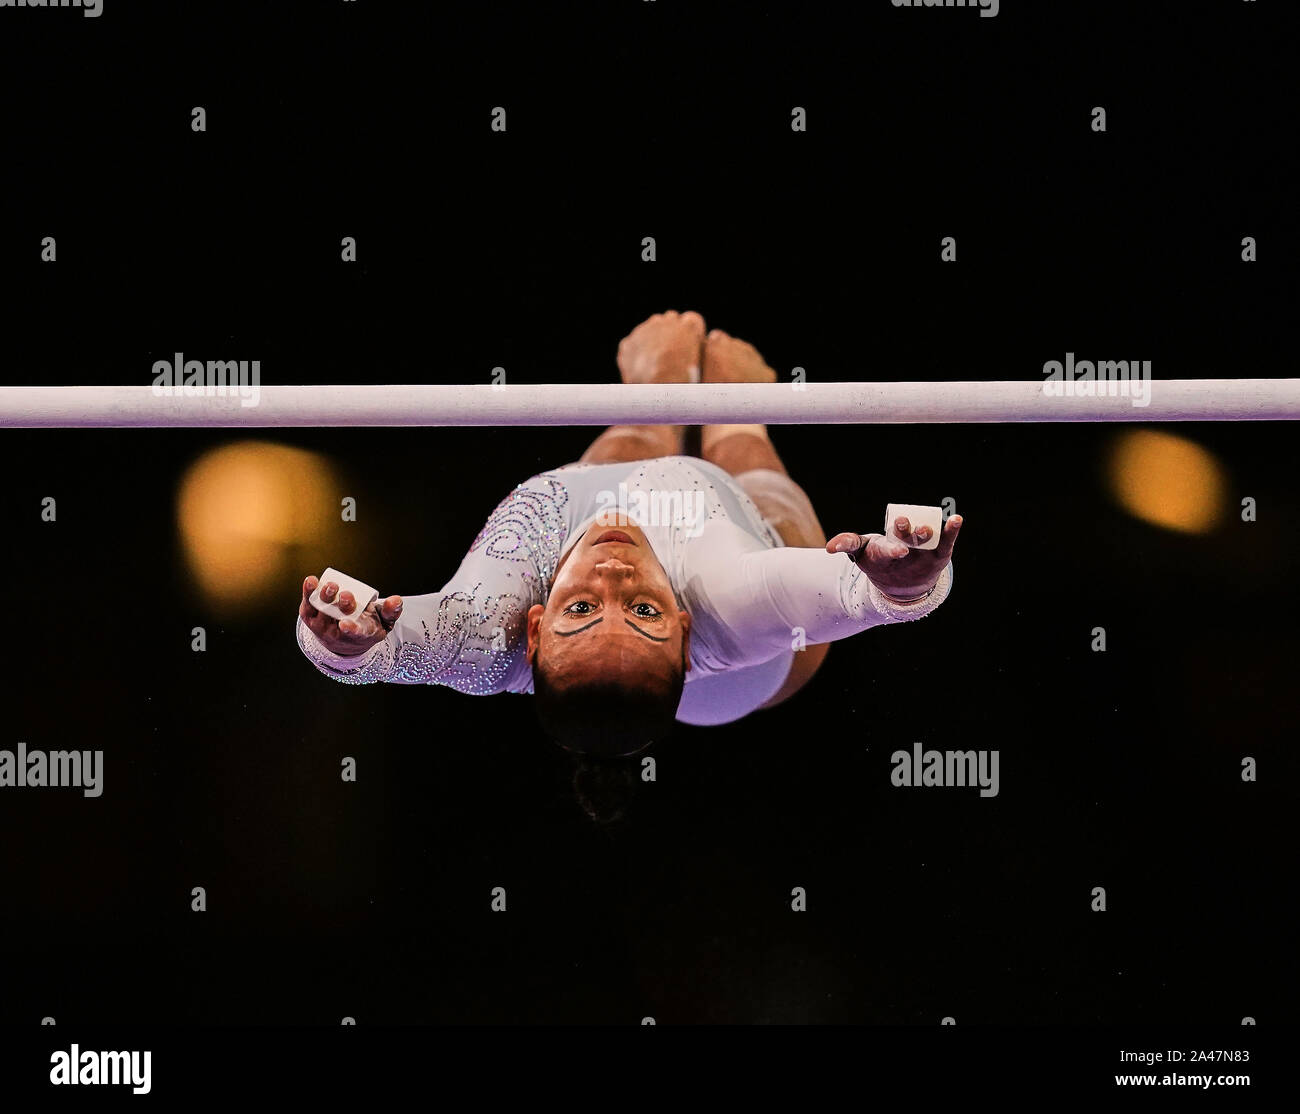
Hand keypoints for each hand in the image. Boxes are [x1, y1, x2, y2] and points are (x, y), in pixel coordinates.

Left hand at [299, 575, 402, 656]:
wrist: (343, 640)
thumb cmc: (367, 626)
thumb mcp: (384, 622)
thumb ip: (392, 611)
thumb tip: (397, 599)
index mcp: (359, 635)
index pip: (355, 633)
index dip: (351, 629)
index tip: (345, 624)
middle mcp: (337, 634)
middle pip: (338, 619)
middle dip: (342, 606)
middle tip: (347, 594)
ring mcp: (322, 627)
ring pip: (322, 611)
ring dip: (326, 597)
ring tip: (332, 585)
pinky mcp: (310, 619)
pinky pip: (307, 606)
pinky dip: (308, 592)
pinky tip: (311, 581)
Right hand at [826, 514, 962, 600]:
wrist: (906, 585)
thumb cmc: (881, 560)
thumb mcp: (862, 551)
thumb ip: (848, 543)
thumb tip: (831, 548)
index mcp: (881, 557)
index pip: (877, 550)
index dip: (882, 549)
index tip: (880, 549)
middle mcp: (901, 556)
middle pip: (901, 544)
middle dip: (901, 535)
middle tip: (900, 524)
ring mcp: (921, 555)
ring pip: (923, 543)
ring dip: (924, 534)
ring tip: (926, 529)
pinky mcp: (939, 556)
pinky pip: (947, 542)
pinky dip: (952, 530)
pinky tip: (957, 519)